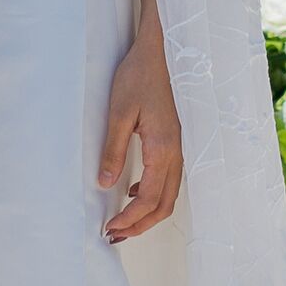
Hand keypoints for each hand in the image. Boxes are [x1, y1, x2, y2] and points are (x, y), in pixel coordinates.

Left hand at [99, 10, 184, 242]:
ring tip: (122, 220)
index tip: (109, 229)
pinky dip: (153, 194)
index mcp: (162, 150)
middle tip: (114, 235)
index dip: (130, 220)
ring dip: (147, 213)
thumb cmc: (140, 75)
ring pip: (168, 195)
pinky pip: (169, 179)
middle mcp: (176, 154)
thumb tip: (105, 183)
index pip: (148, 200)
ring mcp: (179, 148)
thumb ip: (113, 150)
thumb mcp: (119, 112)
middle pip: (163, 205)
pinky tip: (133, 189)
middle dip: (139, 225)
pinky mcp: (176, 141)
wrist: (162, 50)